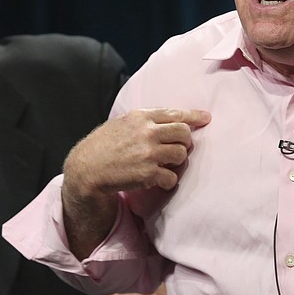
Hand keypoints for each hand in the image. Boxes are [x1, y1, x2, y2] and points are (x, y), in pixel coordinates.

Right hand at [64, 108, 211, 201]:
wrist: (86, 168)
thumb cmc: (103, 145)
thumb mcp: (122, 122)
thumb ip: (145, 120)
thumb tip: (170, 120)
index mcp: (141, 116)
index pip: (175, 114)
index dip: (194, 116)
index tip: (206, 118)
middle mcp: (147, 132)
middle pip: (184, 133)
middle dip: (185, 141)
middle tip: (178, 148)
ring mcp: (148, 153)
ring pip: (181, 154)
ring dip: (177, 161)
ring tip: (165, 164)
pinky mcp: (148, 173)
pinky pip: (172, 176)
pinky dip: (169, 180)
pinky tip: (160, 180)